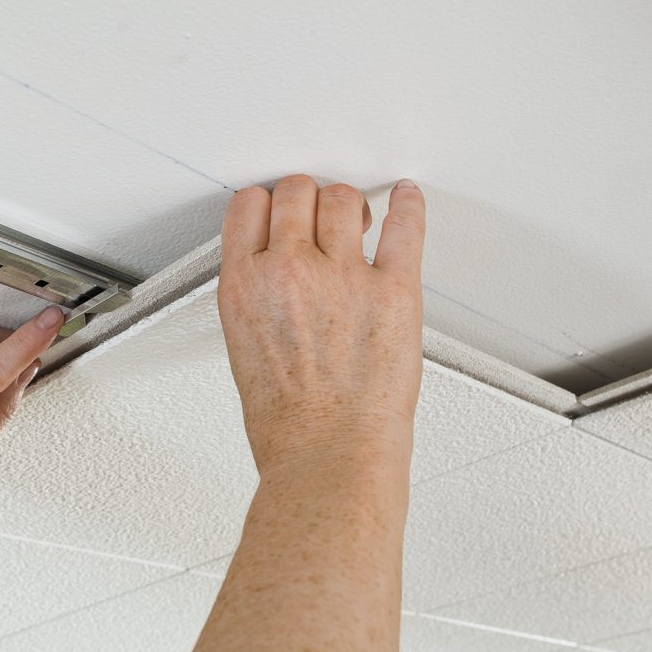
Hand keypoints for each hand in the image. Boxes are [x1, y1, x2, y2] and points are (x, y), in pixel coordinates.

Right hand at [217, 175, 425, 484]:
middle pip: (296, 192)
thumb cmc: (288, 425)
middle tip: (318, 214)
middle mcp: (288, 271)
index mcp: (243, 286)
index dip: (265, 202)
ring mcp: (342, 277)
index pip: (248, 207)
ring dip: (348, 204)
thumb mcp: (242, 350)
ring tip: (358, 218)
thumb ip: (256, 301)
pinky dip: (408, 205)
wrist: (327, 458)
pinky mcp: (394, 291)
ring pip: (342, 200)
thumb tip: (273, 278)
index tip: (277, 208)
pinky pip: (405, 227)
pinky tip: (406, 199)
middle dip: (306, 198)